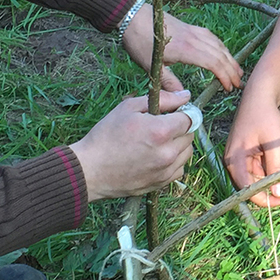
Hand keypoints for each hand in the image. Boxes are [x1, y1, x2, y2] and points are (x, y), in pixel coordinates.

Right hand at [68, 92, 195, 201]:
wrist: (90, 170)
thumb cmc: (106, 136)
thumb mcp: (129, 108)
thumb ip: (162, 100)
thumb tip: (185, 96)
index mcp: (161, 131)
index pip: (190, 118)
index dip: (183, 112)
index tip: (174, 112)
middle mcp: (168, 153)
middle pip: (190, 135)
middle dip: (180, 128)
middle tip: (161, 126)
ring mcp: (165, 171)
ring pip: (187, 152)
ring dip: (178, 144)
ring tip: (158, 142)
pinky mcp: (161, 184)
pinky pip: (179, 169)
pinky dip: (173, 161)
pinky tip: (157, 156)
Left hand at [122, 7, 242, 90]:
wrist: (134, 16)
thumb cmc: (140, 41)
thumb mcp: (152, 67)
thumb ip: (169, 83)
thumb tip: (183, 98)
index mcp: (187, 50)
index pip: (214, 63)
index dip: (225, 76)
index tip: (229, 88)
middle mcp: (195, 39)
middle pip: (221, 54)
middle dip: (232, 70)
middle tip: (239, 84)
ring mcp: (194, 31)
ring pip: (219, 45)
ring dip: (230, 58)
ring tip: (237, 70)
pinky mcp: (191, 27)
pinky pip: (213, 38)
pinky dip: (222, 47)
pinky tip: (223, 52)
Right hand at [224, 97, 279, 207]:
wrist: (259, 96)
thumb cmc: (265, 116)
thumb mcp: (274, 143)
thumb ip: (276, 168)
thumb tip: (279, 193)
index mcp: (234, 159)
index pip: (246, 189)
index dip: (263, 199)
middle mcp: (232, 161)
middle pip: (248, 186)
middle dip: (266, 190)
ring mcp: (237, 158)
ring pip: (253, 179)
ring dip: (268, 180)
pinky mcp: (243, 155)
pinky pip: (255, 170)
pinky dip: (267, 170)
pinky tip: (276, 163)